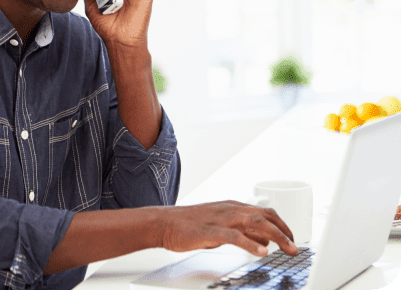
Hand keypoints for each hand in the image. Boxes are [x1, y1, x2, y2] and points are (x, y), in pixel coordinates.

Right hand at [160, 201, 298, 256]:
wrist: (165, 223)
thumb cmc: (189, 225)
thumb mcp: (220, 227)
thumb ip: (241, 231)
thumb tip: (262, 240)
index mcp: (232, 207)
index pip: (264, 212)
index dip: (281, 224)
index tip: (291, 237)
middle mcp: (230, 209)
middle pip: (265, 216)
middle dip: (284, 230)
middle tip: (295, 247)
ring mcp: (221, 219)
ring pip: (255, 222)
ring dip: (276, 236)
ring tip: (287, 248)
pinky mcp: (211, 231)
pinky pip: (235, 236)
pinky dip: (251, 244)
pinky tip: (262, 252)